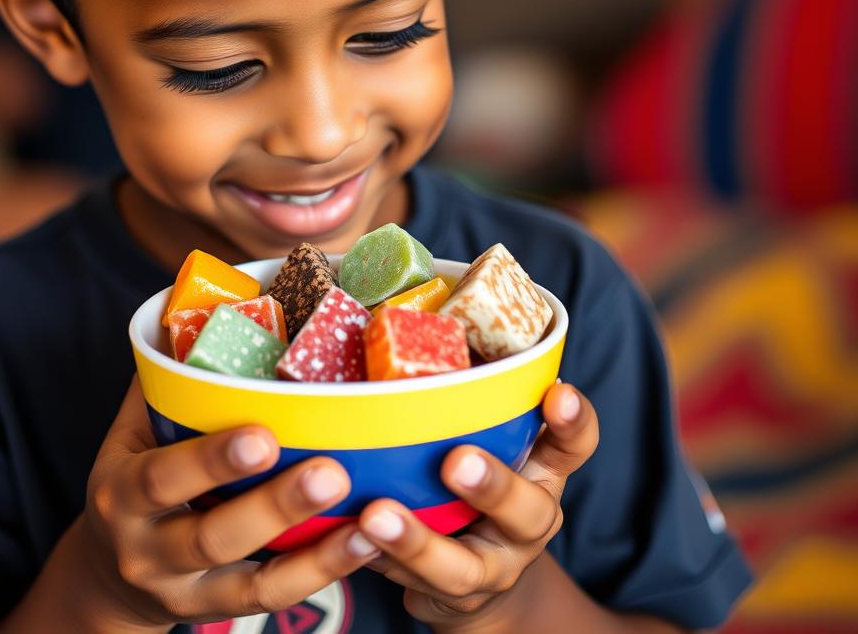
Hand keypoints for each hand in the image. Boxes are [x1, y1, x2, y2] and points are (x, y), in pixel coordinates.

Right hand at [75, 377, 381, 629]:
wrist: (107, 574)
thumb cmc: (134, 477)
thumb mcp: (132, 433)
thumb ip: (165, 383)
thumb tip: (209, 304)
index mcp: (121, 491)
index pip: (161, 479)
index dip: (211, 460)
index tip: (264, 435)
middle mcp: (145, 549)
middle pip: (210, 536)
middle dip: (273, 506)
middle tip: (331, 472)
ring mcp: (181, 591)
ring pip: (248, 581)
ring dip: (312, 552)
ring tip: (365, 518)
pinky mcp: (216, 612)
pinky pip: (269, 598)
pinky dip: (318, 573)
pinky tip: (362, 543)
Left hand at [357, 382, 598, 630]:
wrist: (481, 580)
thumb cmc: (476, 483)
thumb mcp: (491, 440)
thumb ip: (471, 400)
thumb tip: (403, 324)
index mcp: (542, 470)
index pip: (573, 444)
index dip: (573, 421)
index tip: (557, 394)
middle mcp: (529, 521)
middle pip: (528, 510)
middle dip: (493, 486)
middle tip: (456, 461)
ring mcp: (493, 566)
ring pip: (463, 565)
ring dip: (418, 539)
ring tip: (378, 513)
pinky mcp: (453, 598)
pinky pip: (415, 585)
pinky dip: (381, 560)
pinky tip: (351, 537)